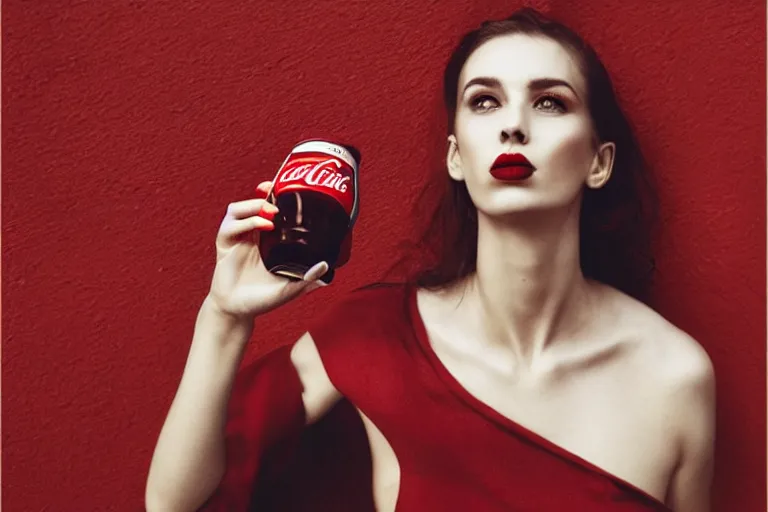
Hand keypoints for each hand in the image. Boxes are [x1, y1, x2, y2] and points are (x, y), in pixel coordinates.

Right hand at [206, 181, 328, 319]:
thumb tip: (326, 268)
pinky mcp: (224, 247)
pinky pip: (228, 227)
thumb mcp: (290, 288)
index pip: (270, 210)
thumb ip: (307, 278)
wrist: (237, 312)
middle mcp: (251, 236)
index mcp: (267, 241)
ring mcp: (236, 240)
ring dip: (253, 206)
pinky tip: (261, 226)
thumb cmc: (262, 300)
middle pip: (253, 203)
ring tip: (271, 212)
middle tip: (274, 190)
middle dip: (263, 192)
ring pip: (237, 210)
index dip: (275, 196)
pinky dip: (245, 222)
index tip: (287, 187)